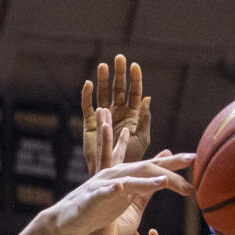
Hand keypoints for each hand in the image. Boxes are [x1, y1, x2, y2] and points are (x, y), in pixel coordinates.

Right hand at [49, 112, 193, 234]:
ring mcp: (105, 185)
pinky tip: (121, 187)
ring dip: (146, 180)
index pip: (154, 167)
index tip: (195, 159)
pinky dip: (112, 190)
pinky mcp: (93, 198)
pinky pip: (104, 193)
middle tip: (192, 159)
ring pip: (129, 180)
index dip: (175, 163)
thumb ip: (146, 188)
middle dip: (170, 165)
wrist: (70, 222)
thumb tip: (164, 177)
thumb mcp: (128, 201)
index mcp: (127, 177)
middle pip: (147, 168)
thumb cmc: (100, 212)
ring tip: (164, 182)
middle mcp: (118, 176)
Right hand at [82, 56, 150, 174]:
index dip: (135, 80)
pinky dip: (87, 96)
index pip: (134, 93)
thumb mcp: (142, 139)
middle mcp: (118, 113)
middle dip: (119, 74)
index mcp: (132, 116)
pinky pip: (87, 107)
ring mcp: (104, 118)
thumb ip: (144, 119)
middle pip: (118, 89)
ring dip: (103, 80)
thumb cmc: (132, 160)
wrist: (115, 176)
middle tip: (119, 58)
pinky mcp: (90, 124)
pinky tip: (88, 85)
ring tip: (103, 66)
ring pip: (103, 95)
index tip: (135, 66)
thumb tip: (147, 99)